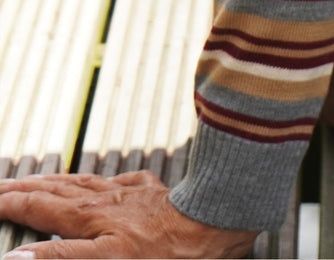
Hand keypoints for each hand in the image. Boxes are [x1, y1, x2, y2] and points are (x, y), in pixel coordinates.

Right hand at [0, 170, 256, 257]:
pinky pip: (115, 183)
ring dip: (53, 182)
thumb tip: (15, 259)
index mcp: (89, 217)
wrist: (212, 223)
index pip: (40, 208)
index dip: (12, 205)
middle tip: (2, 186)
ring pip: (81, 183)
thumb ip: (59, 258)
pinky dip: (95, 183)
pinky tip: (96, 184)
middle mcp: (105, 200)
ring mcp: (128, 193)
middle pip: (55, 191)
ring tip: (35, 181)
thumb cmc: (164, 251)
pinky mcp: (150, 191)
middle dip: (25, 188)